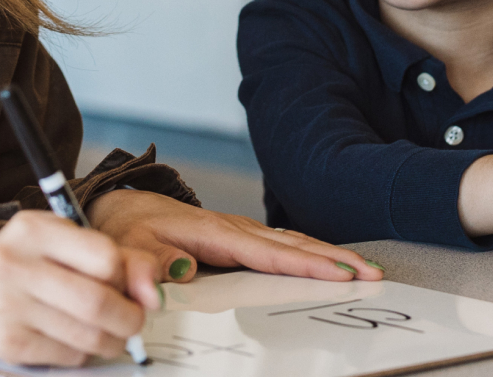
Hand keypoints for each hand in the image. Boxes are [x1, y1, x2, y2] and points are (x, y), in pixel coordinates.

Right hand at [0, 210, 160, 366]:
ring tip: (108, 330)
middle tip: (132, 318)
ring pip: (89, 336)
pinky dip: (84, 352)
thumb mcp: (67, 241)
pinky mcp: (7, 343)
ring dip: (112, 339)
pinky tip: (73, 337)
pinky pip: (69, 356)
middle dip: (130, 317)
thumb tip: (154, 294)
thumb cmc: (26, 259)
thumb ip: (121, 257)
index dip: (128, 277)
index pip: (105, 257)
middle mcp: (13, 265)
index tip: (128, 284)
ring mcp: (7, 307)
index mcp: (34, 229)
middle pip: (98, 302)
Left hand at [87, 189, 382, 283]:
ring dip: (331, 255)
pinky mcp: (239, 237)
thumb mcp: (126, 247)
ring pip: (294, 242)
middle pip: (294, 244)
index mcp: (213, 233)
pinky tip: (332, 263)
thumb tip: (156, 286)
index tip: (339, 274)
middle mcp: (233, 228)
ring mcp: (239, 231)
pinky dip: (312, 253)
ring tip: (366, 270)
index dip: (305, 264)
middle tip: (372, 274)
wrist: (119, 207)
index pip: (268, 253)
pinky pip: (284, 246)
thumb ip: (142, 267)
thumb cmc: (126, 230)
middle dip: (335, 258)